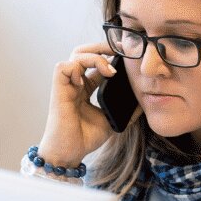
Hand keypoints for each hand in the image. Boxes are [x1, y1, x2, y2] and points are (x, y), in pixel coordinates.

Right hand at [37, 42, 128, 167]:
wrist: (70, 153)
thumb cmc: (85, 138)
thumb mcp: (111, 121)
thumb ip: (125, 111)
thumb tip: (143, 103)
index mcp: (86, 88)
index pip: (97, 63)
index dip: (110, 56)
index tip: (127, 54)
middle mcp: (76, 83)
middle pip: (84, 51)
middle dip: (102, 46)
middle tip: (119, 51)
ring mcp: (66, 85)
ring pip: (76, 55)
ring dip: (95, 57)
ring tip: (109, 70)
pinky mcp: (58, 90)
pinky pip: (63, 68)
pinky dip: (76, 68)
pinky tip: (87, 81)